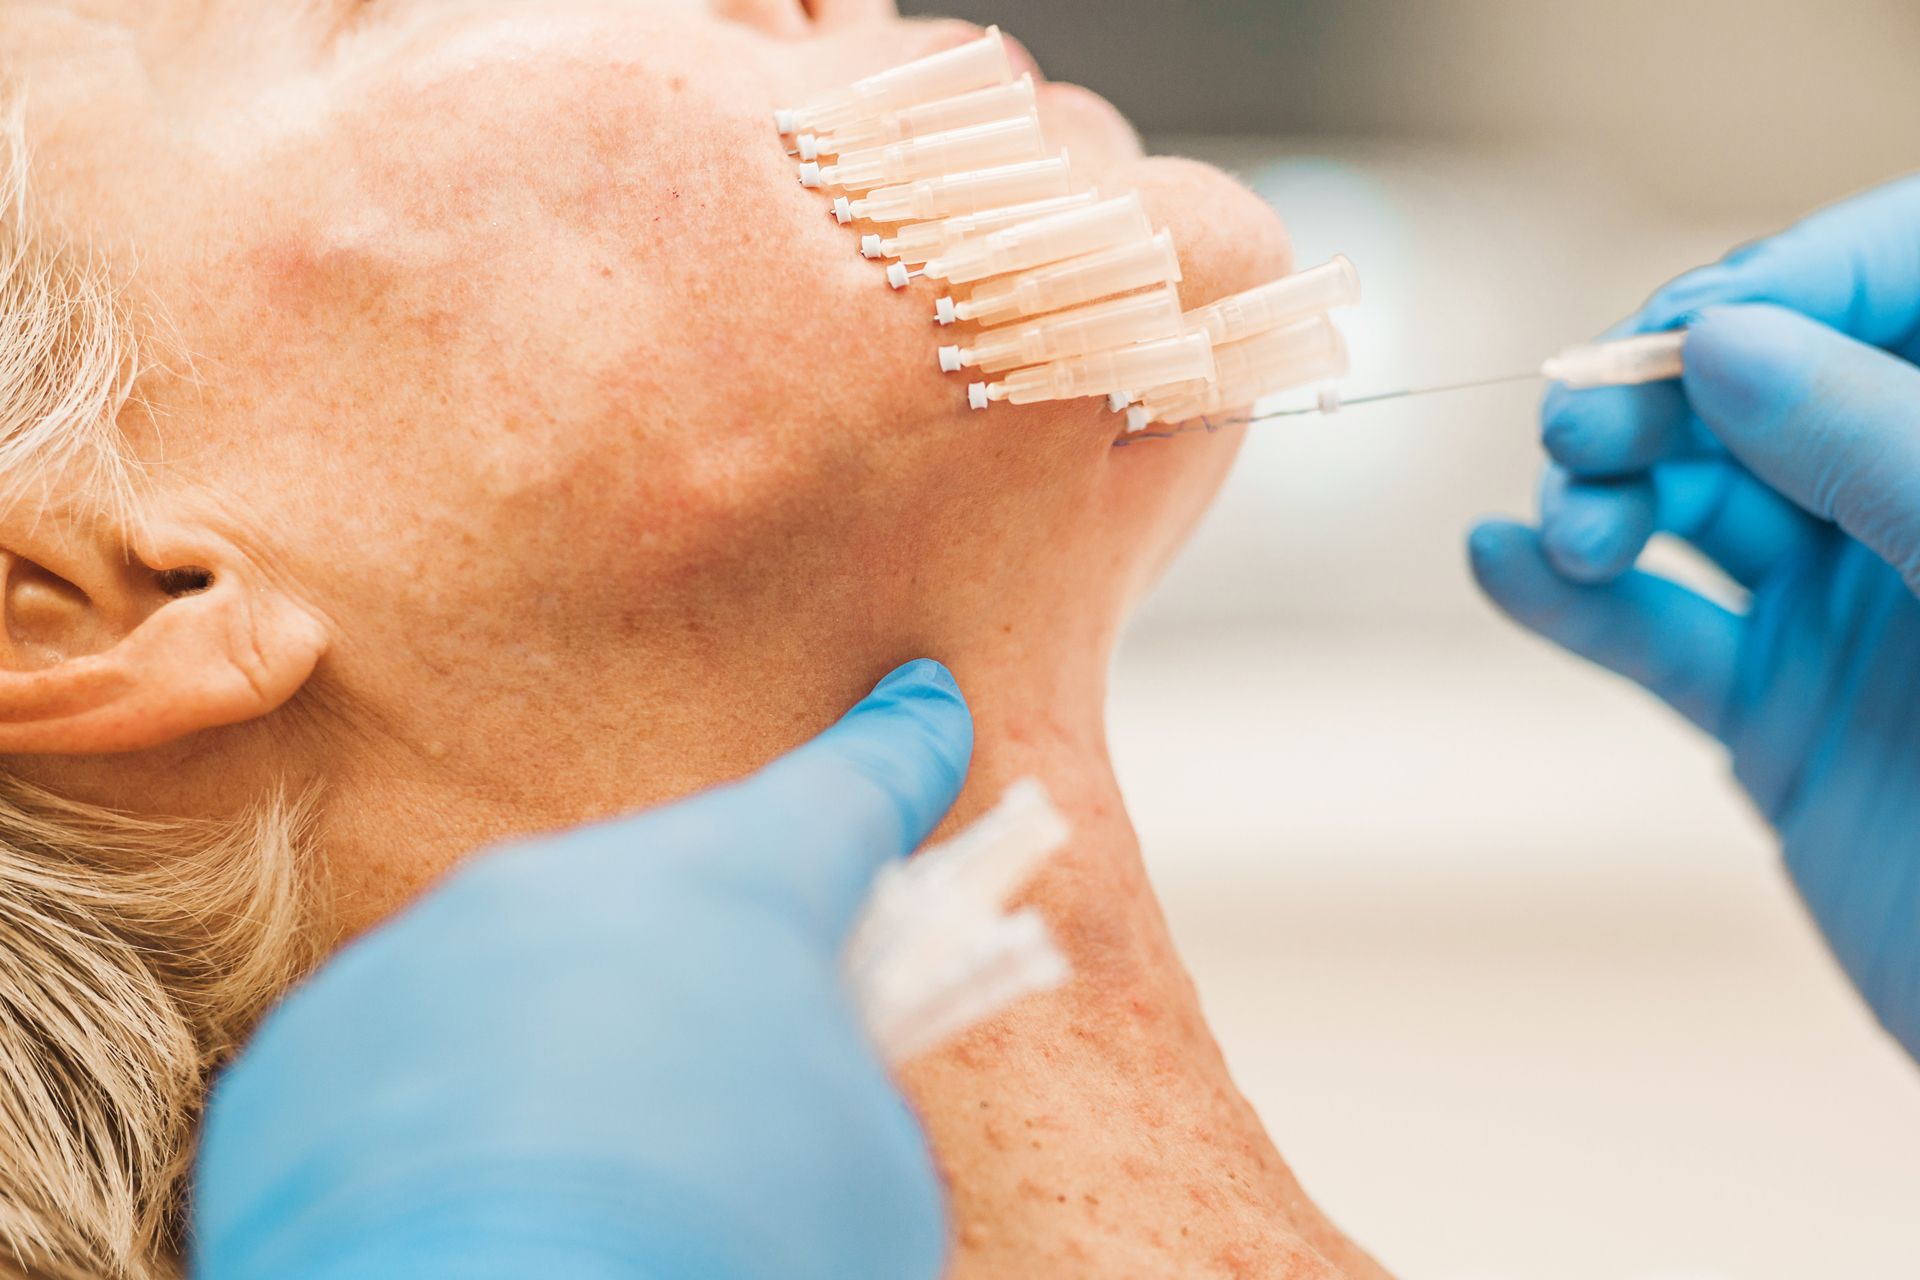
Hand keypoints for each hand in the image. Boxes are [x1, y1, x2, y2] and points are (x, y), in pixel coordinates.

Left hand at [193, 660, 973, 1279]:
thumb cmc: (727, 1251)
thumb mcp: (870, 1164)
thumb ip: (838, 1074)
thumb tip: (785, 1083)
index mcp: (734, 884)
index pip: (845, 791)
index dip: (900, 755)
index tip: (919, 712)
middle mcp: (570, 883)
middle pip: (675, 891)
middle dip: (717, 960)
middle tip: (740, 1066)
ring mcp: (430, 952)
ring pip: (540, 965)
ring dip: (586, 1035)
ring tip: (608, 1169)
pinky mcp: (319, 1044)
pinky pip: (425, 1048)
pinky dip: (470, 1104)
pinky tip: (497, 1195)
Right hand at [1469, 175, 1919, 1058]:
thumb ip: (1877, 444)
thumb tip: (1723, 334)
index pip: (1898, 282)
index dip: (1789, 283)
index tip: (1692, 328)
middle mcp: (1914, 507)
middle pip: (1764, 384)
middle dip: (1661, 391)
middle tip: (1580, 427)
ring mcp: (1845, 607)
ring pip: (1691, 501)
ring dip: (1603, 491)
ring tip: (1563, 522)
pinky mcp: (1773, 710)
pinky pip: (1654, 633)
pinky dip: (1570, 600)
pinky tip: (1504, 564)